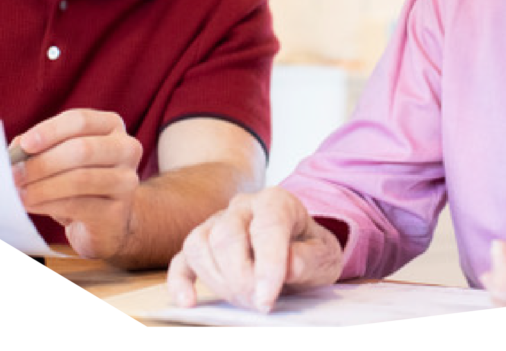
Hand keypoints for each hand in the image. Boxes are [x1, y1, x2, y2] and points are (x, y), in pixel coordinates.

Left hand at [11, 109, 141, 259]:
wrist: (106, 220)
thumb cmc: (78, 180)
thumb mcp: (61, 156)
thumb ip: (40, 147)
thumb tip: (16, 149)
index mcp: (111, 125)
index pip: (80, 120)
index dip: (50, 131)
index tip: (24, 145)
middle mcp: (126, 148)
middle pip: (82, 149)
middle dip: (42, 163)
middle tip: (14, 174)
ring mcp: (126, 181)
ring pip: (80, 179)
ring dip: (42, 187)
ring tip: (19, 193)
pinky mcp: (117, 212)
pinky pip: (78, 206)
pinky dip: (48, 204)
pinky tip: (31, 205)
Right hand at [167, 187, 343, 312]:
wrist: (298, 243)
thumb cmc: (309, 248)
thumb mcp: (325, 255)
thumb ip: (309, 259)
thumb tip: (288, 267)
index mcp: (276, 201)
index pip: (267, 227)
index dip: (267, 265)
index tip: (266, 299)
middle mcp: (243, 206)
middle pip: (226, 236)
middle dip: (240, 277)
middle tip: (258, 305)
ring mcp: (218, 221)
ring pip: (199, 244)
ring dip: (217, 280)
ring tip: (242, 301)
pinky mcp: (203, 243)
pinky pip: (181, 258)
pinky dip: (180, 281)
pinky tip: (188, 301)